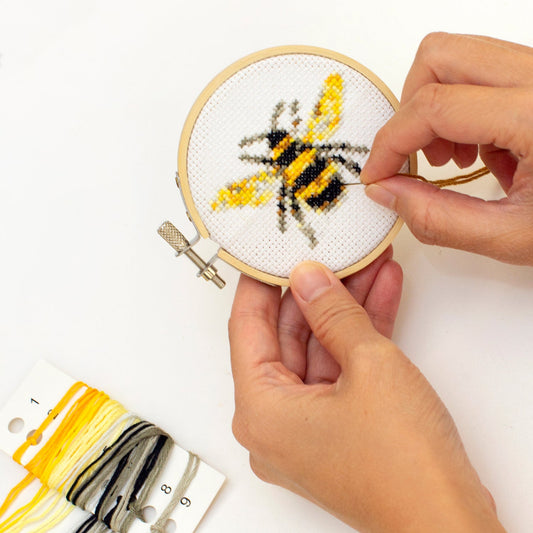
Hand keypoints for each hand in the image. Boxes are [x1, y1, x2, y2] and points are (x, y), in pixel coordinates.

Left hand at [229, 253, 503, 532]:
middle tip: (328, 256)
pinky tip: (378, 298)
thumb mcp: (369, 365)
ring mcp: (306, 427)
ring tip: (364, 267)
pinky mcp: (335, 428)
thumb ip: (333, 313)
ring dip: (343, 309)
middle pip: (285, 338)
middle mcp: (274, 423)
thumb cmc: (404, 469)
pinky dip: (356, 337)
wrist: (447, 522)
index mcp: (260, 411)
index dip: (259, 283)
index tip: (268, 252)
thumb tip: (310, 279)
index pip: (246, 327)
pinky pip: (337, 370)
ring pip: (317, 350)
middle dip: (316, 292)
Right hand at [361, 33, 532, 265]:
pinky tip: (486, 153)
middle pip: (440, 55)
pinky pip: (484, 73)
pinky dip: (464, 110)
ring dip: (436, 109)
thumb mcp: (514, 236)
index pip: (433, 107)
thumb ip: (438, 218)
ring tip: (455, 160)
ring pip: (460, 57)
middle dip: (409, 110)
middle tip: (416, 159)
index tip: (378, 175)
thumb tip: (387, 194)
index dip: (390, 143)